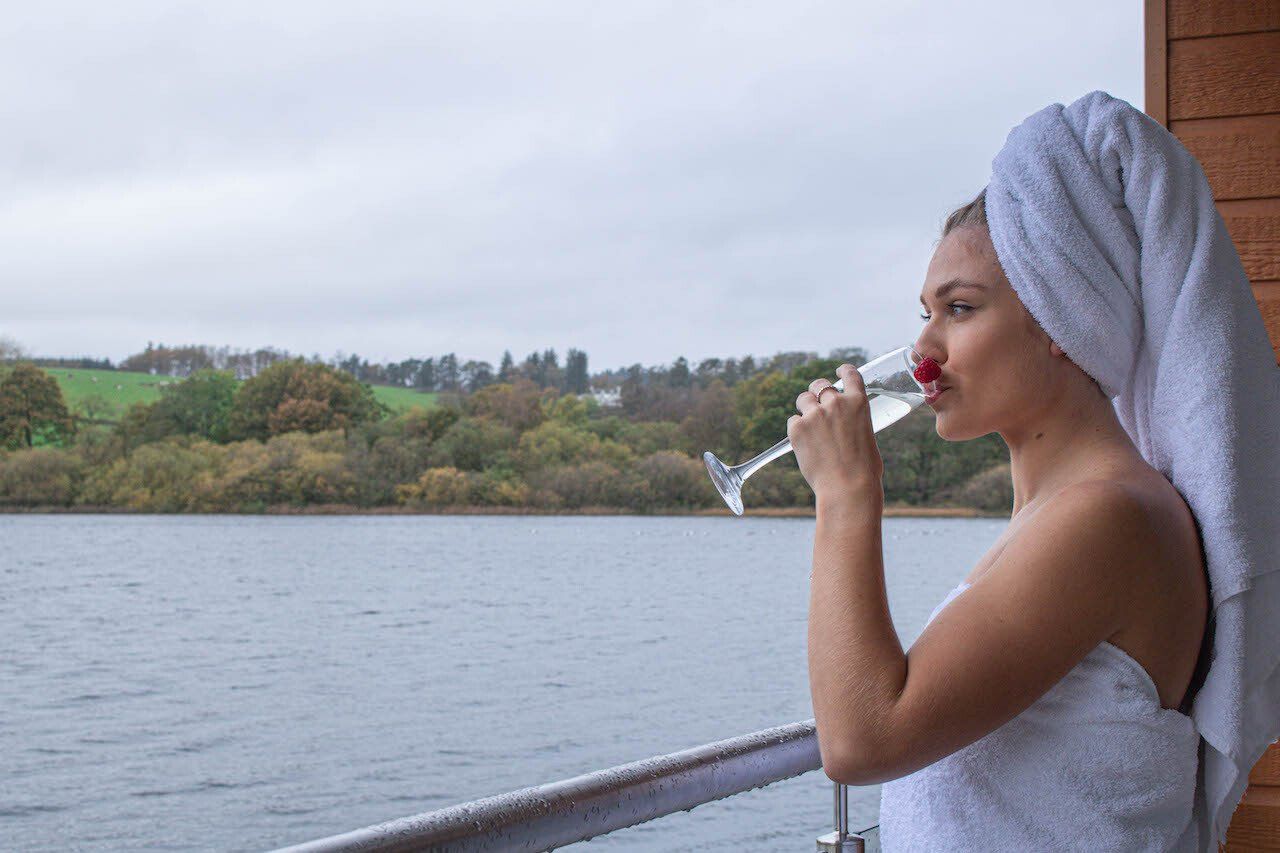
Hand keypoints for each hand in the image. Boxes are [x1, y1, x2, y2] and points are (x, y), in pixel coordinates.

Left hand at [788, 363, 884, 504]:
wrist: (848, 487)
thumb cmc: (864, 470)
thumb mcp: (867, 437)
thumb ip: (854, 423)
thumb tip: (845, 427)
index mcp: (858, 403)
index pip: (850, 374)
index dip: (843, 370)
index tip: (838, 370)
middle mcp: (836, 403)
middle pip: (819, 385)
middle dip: (817, 392)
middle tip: (817, 405)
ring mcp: (815, 414)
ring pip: (803, 399)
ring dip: (805, 408)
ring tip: (809, 427)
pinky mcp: (797, 428)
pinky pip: (792, 421)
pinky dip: (796, 430)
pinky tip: (804, 444)